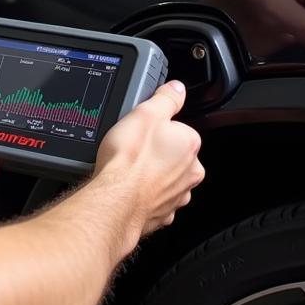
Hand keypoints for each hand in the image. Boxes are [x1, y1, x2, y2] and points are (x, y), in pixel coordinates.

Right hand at [94, 80, 203, 251]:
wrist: (114, 201)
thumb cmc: (129, 161)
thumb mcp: (145, 113)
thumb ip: (166, 98)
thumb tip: (177, 89)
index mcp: (189, 145)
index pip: (179, 130)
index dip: (157, 129)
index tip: (142, 132)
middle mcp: (190, 172)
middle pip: (173, 155)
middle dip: (156, 153)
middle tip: (133, 151)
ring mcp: (177, 196)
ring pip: (166, 179)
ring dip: (151, 175)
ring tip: (128, 171)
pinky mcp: (163, 215)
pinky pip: (155, 200)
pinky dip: (144, 195)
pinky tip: (129, 189)